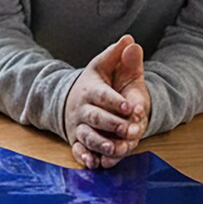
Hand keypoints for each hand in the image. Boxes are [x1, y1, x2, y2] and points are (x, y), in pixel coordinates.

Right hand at [64, 34, 151, 169]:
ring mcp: (79, 126)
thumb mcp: (105, 66)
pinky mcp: (77, 142)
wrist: (72, 100)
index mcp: (90, 89)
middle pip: (96, 118)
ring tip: (113, 148)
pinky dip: (85, 158)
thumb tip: (130, 40)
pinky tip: (94, 163)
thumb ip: (118, 55)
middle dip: (113, 124)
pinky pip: (78, 151)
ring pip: (88, 136)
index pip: (102, 95)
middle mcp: (83, 109)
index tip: (130, 107)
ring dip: (101, 143)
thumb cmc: (95, 84)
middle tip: (129, 130)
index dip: (115, 102)